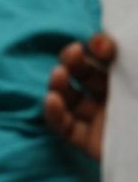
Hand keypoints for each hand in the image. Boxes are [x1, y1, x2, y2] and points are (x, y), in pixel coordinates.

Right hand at [45, 33, 114, 160]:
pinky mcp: (89, 143)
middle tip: (75, 53)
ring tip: (59, 75)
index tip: (102, 45)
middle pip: (83, 72)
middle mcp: (114, 98)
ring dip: (59, 82)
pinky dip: (53, 114)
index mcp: (132, 81)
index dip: (101, 47)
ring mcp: (99, 120)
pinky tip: (52, 101)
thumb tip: (110, 39)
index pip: (108, 58)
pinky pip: (64, 128)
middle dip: (75, 59)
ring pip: (69, 96)